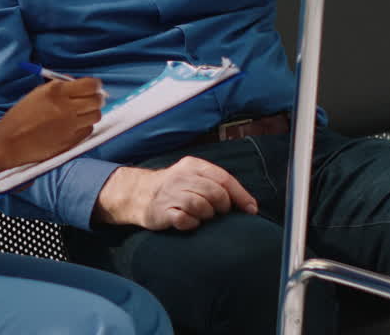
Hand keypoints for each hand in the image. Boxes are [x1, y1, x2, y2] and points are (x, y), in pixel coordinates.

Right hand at [0, 78, 102, 168]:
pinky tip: (73, 126)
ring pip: (96, 115)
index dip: (96, 85)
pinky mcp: (71, 140)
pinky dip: (84, 126)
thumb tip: (79, 85)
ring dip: (91, 113)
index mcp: (56, 91)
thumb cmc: (21, 116)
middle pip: (97, 100)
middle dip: (96, 99)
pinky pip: (88, 130)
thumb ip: (60, 88)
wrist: (10, 141)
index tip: (94, 87)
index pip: (91, 84)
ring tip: (81, 114)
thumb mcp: (38, 94)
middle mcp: (66, 107)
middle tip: (91, 100)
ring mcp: (70, 125)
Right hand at [93, 157, 257, 230]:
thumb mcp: (194, 176)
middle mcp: (181, 177)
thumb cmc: (175, 188)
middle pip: (215, 193)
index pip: (224, 178)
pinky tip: (188, 222)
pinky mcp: (162, 211)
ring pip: (202, 206)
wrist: (139, 194)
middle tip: (218, 212)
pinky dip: (191, 224)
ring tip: (201, 216)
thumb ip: (217, 183)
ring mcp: (171, 194)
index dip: (241, 196)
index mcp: (193, 165)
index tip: (251, 209)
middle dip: (222, 206)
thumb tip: (248, 204)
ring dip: (206, 215)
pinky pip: (185, 220)